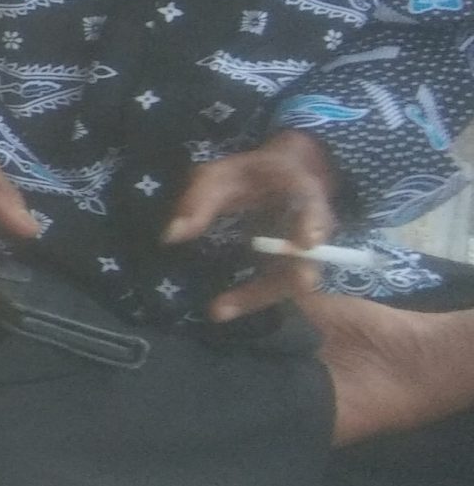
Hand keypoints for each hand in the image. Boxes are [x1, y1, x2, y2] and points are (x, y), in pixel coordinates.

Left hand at [165, 129, 338, 321]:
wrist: (281, 179)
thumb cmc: (250, 175)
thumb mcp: (219, 176)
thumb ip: (199, 201)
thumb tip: (171, 235)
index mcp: (302, 191)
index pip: (315, 207)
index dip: (314, 224)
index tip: (307, 243)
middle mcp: (313, 228)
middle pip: (307, 257)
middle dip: (289, 277)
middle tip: (273, 287)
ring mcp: (304, 253)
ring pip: (288, 282)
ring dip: (256, 296)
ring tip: (218, 310)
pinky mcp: (288, 268)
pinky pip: (272, 288)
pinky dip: (248, 299)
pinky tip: (220, 309)